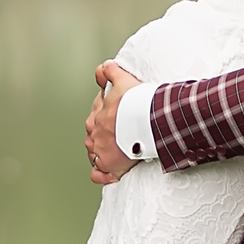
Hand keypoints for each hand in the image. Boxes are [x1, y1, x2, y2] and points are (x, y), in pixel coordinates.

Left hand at [85, 61, 139, 184]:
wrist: (149, 120)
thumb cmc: (137, 102)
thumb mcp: (122, 81)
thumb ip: (110, 73)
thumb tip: (103, 67)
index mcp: (96, 117)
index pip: (96, 117)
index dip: (106, 115)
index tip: (118, 116)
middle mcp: (95, 136)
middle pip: (94, 137)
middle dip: (103, 136)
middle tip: (120, 134)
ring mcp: (102, 153)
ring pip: (95, 155)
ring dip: (102, 154)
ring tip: (116, 152)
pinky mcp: (111, 168)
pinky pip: (100, 175)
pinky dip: (102, 174)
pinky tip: (106, 173)